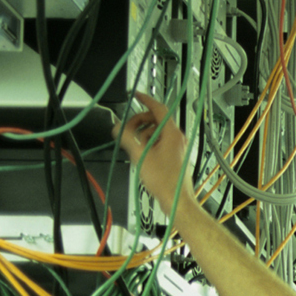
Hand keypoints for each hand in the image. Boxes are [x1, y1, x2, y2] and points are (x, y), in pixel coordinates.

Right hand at [112, 91, 191, 215]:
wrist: (176, 199)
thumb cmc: (164, 182)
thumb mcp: (140, 156)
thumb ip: (127, 138)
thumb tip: (118, 127)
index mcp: (172, 133)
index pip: (159, 108)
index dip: (145, 100)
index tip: (136, 95)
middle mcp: (177, 138)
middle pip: (156, 119)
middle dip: (140, 122)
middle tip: (127, 129)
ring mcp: (178, 146)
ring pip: (157, 131)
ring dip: (144, 134)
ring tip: (136, 147)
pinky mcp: (175, 155)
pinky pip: (160, 142)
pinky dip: (150, 143)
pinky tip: (143, 154)